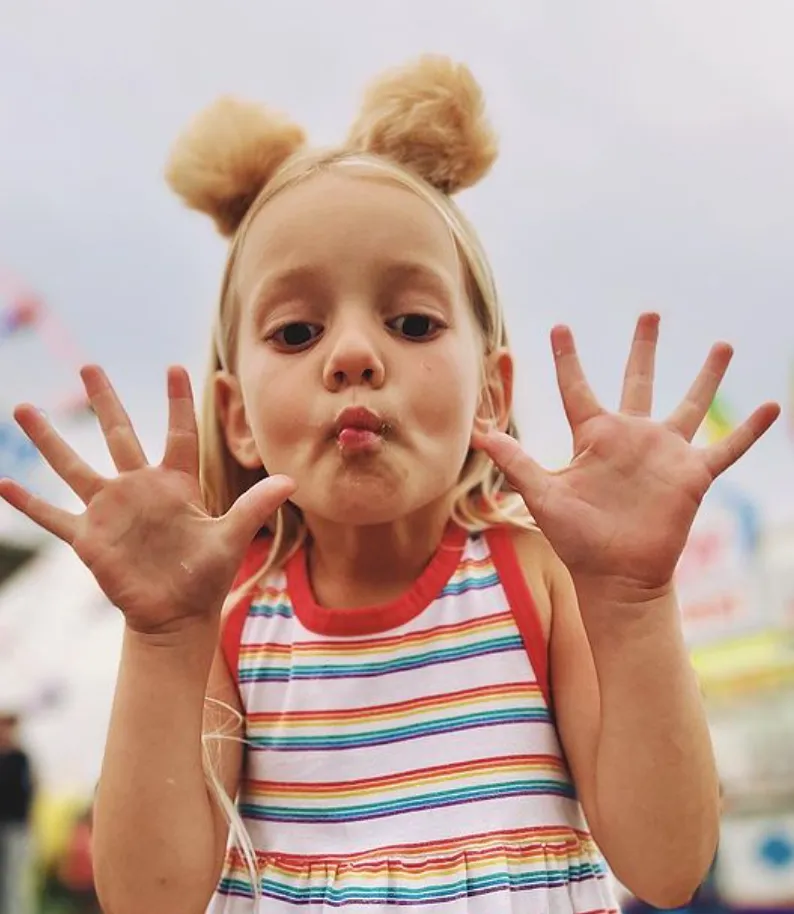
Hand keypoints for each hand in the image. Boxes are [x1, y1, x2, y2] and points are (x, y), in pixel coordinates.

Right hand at [0, 366, 294, 634]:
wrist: (176, 616)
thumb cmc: (205, 576)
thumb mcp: (230, 537)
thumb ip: (255, 506)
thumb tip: (291, 480)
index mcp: (175, 484)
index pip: (178, 433)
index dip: (177, 402)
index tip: (175, 366)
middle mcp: (139, 488)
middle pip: (118, 434)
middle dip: (103, 400)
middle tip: (88, 365)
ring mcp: (110, 511)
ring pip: (74, 466)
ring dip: (49, 439)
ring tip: (23, 408)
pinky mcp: (89, 537)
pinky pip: (52, 515)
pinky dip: (27, 502)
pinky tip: (2, 482)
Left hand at [475, 313, 778, 591]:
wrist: (615, 575)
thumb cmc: (577, 538)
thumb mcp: (542, 494)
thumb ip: (515, 461)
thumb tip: (477, 432)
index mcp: (593, 436)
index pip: (576, 387)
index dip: (566, 357)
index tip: (559, 327)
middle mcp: (630, 437)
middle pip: (638, 379)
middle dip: (643, 346)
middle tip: (650, 313)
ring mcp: (664, 454)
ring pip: (691, 404)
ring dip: (707, 375)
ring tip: (723, 344)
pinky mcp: (692, 476)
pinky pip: (728, 449)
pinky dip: (749, 430)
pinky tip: (773, 406)